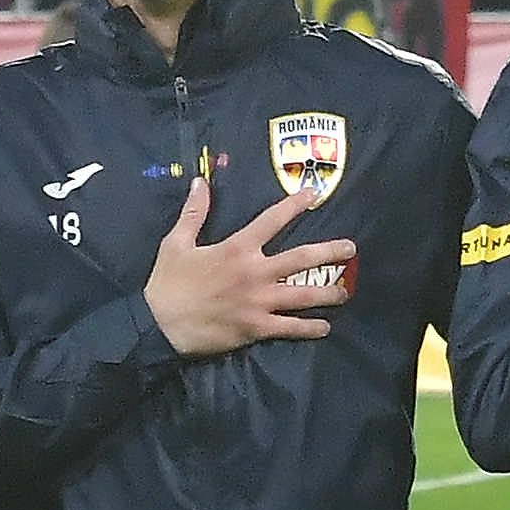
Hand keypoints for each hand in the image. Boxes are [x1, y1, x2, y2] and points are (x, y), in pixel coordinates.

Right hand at [140, 164, 351, 356]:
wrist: (158, 324)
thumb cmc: (168, 283)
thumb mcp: (176, 242)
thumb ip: (193, 212)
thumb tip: (200, 181)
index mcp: (237, 248)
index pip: (272, 220)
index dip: (294, 205)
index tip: (314, 194)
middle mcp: (255, 272)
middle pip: (302, 258)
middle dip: (330, 252)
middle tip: (351, 249)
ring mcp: (259, 302)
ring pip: (303, 295)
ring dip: (328, 293)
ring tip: (345, 293)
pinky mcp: (256, 328)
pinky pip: (290, 328)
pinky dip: (310, 328)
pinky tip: (325, 328)